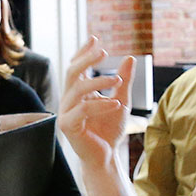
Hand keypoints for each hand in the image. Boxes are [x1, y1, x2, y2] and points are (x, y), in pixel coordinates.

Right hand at [58, 36, 134, 169]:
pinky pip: (82, 110)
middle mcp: (69, 100)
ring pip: (77, 89)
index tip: (95, 39)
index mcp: (77, 92)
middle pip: (71, 72)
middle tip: (104, 51)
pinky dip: (100, 105)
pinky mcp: (68, 127)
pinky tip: (116, 103)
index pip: (75, 66)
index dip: (83, 52)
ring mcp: (66, 113)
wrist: (106, 156)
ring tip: (117, 79)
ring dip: (97, 81)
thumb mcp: (121, 100)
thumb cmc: (110, 130)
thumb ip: (124, 81)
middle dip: (86, 59)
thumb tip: (129, 58)